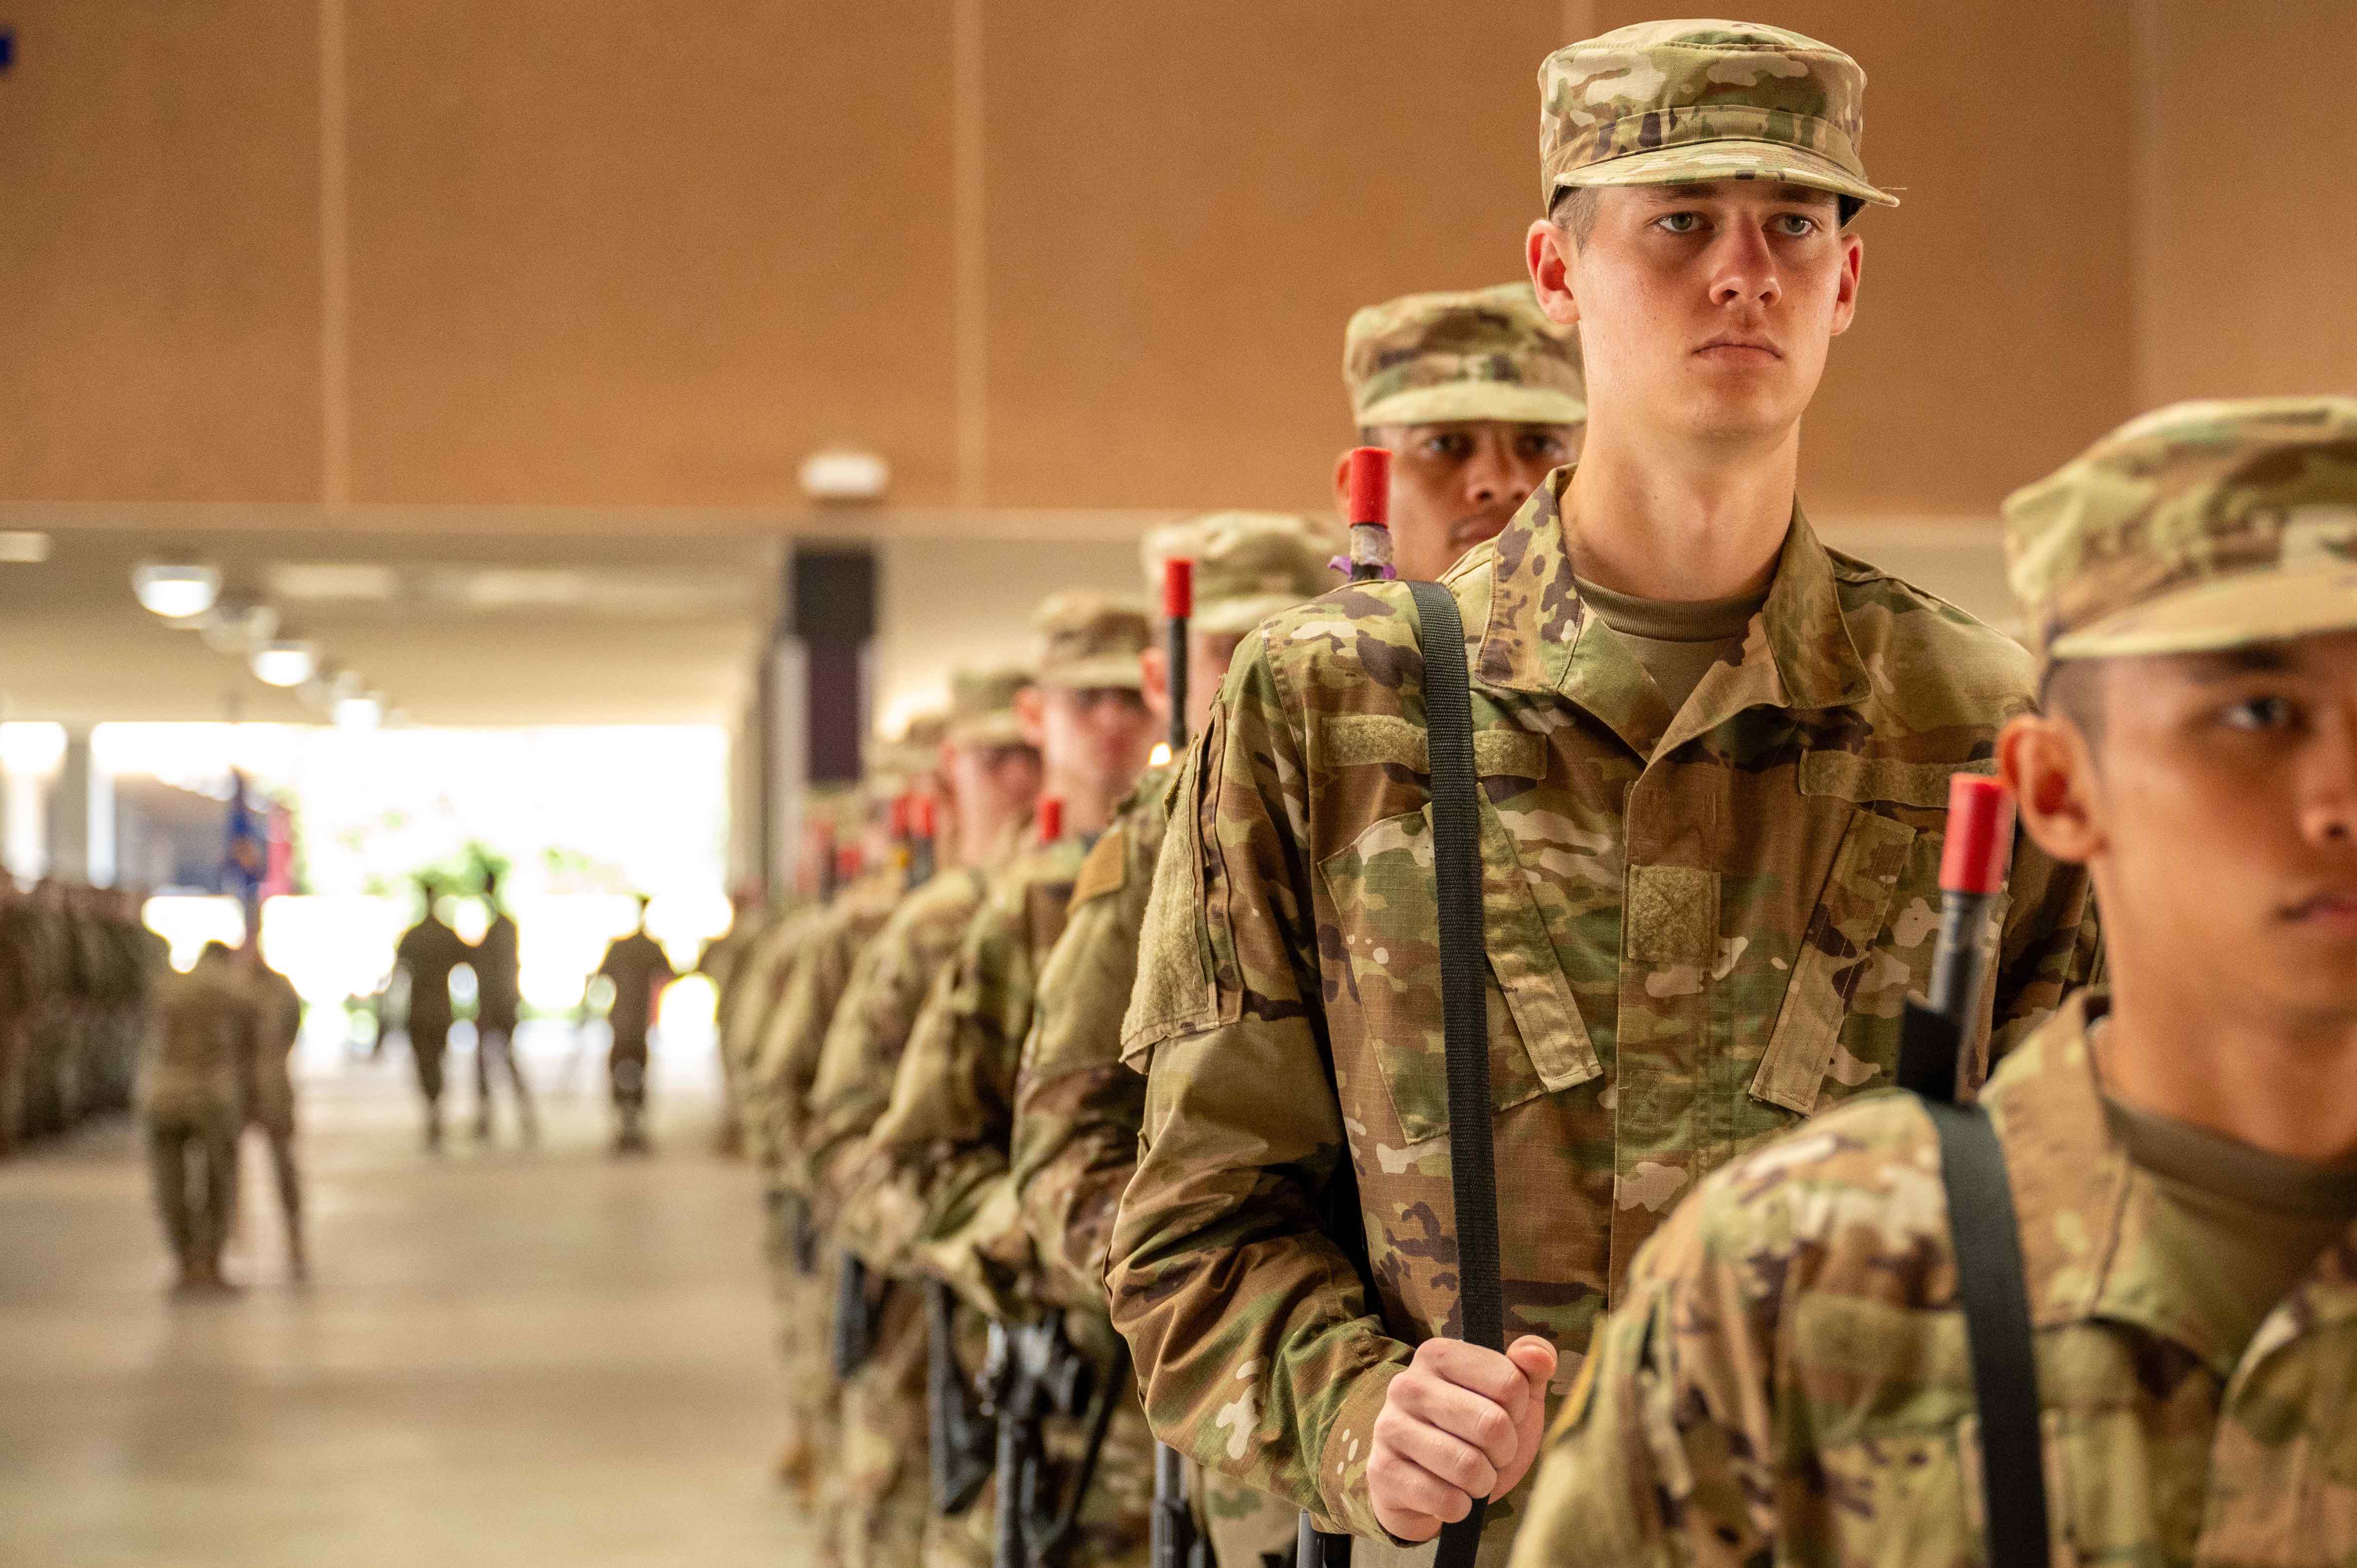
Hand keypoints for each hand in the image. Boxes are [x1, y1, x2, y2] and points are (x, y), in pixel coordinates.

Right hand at [1367, 1334, 1556, 1541]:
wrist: (1422, 1487)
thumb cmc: (1473, 1435)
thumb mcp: (1509, 1398)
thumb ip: (1530, 1367)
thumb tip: (1540, 1356)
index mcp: (1437, 1354)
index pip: (1511, 1383)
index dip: (1519, 1411)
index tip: (1504, 1417)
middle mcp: (1407, 1384)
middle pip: (1493, 1424)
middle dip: (1504, 1450)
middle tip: (1491, 1454)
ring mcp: (1389, 1427)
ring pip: (1469, 1466)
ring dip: (1483, 1482)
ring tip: (1472, 1476)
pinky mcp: (1383, 1471)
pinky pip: (1446, 1500)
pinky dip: (1460, 1507)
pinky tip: (1450, 1496)